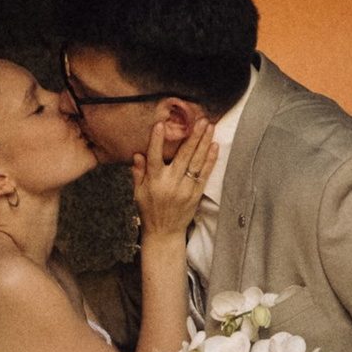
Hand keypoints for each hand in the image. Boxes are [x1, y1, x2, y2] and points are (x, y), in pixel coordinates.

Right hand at [132, 106, 215, 250]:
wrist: (164, 232)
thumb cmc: (149, 211)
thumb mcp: (138, 193)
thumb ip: (138, 173)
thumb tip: (137, 154)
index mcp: (154, 182)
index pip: (154, 157)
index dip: (157, 140)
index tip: (161, 124)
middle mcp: (170, 184)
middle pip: (183, 156)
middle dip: (192, 136)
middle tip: (200, 119)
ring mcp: (185, 189)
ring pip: (196, 162)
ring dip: (204, 143)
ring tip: (210, 126)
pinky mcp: (196, 194)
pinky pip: (204, 174)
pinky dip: (210, 160)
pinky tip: (214, 146)